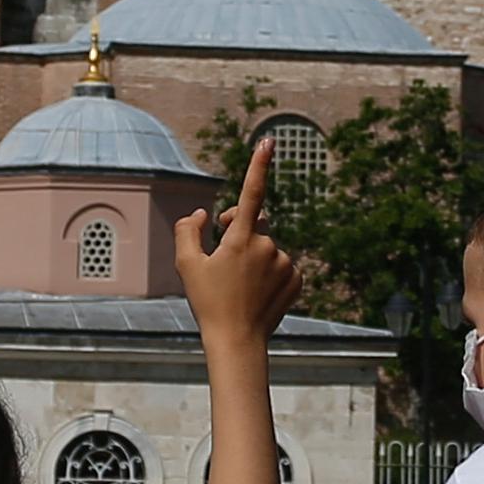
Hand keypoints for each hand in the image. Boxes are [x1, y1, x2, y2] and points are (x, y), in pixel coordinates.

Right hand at [178, 137, 307, 343]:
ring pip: (268, 247)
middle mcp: (268, 246)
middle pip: (256, 223)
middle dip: (241, 230)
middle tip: (224, 256)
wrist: (237, 341)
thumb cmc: (208, 302)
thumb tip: (203, 213)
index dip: (259, 165)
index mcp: (242, 239)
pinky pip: (282, 265)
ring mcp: (286, 263)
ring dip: (255, 257)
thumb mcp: (186, 265)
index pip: (251, 193)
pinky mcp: (297, 279)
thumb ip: (188, 231)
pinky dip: (270, 273)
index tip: (268, 141)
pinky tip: (258, 293)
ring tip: (241, 286)